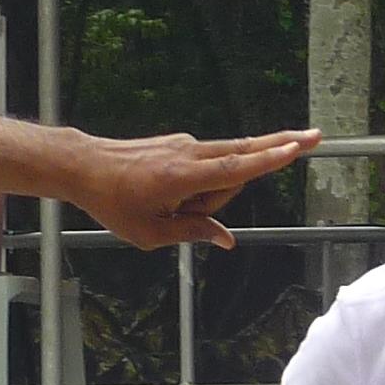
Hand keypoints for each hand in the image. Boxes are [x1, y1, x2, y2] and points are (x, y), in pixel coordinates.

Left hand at [70, 129, 320, 250]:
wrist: (83, 166)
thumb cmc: (112, 201)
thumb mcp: (150, 233)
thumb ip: (193, 233)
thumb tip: (227, 240)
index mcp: (184, 176)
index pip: (239, 166)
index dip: (273, 158)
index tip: (300, 144)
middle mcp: (189, 153)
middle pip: (242, 156)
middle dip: (271, 153)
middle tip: (298, 146)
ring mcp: (185, 145)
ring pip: (223, 166)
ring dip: (212, 193)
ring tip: (172, 208)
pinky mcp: (180, 144)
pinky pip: (206, 165)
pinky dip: (199, 185)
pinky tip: (168, 198)